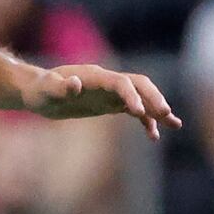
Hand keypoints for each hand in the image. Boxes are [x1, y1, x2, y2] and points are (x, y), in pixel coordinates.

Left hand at [19, 63, 180, 142]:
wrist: (38, 92)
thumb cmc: (39, 90)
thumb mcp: (45, 90)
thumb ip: (59, 86)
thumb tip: (74, 83)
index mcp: (95, 77)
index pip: (120, 82)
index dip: (131, 95)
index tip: (140, 113)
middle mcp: (107, 82)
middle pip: (139, 85)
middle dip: (153, 98)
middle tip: (166, 114)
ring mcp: (110, 93)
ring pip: (141, 96)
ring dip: (157, 109)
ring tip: (175, 124)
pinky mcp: (109, 104)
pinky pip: (133, 110)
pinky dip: (145, 121)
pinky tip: (154, 136)